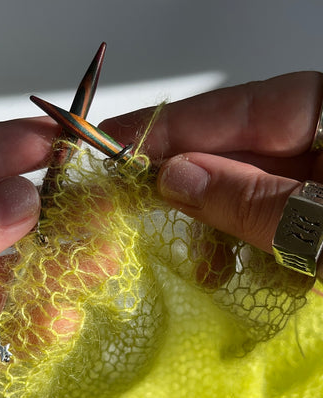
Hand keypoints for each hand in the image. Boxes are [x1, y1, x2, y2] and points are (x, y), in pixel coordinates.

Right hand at [101, 71, 322, 275]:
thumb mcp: (314, 228)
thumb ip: (252, 202)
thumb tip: (175, 177)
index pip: (245, 107)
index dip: (177, 125)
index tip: (118, 140)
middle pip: (242, 148)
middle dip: (187, 179)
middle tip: (128, 195)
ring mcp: (321, 185)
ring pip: (251, 187)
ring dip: (213, 223)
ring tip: (190, 257)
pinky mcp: (316, 219)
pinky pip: (270, 219)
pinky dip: (242, 243)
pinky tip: (220, 268)